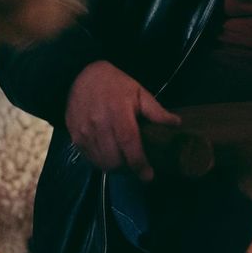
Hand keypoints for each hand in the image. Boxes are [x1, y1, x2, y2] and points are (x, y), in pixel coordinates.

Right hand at [65, 60, 179, 178]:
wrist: (80, 76)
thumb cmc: (114, 84)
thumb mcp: (139, 92)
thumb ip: (156, 111)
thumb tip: (176, 124)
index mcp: (118, 112)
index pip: (129, 143)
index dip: (139, 163)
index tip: (149, 176)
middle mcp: (99, 125)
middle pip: (114, 159)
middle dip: (128, 169)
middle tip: (138, 165)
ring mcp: (84, 133)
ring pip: (101, 163)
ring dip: (115, 168)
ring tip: (125, 161)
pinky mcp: (75, 137)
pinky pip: (90, 159)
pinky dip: (102, 163)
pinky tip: (110, 155)